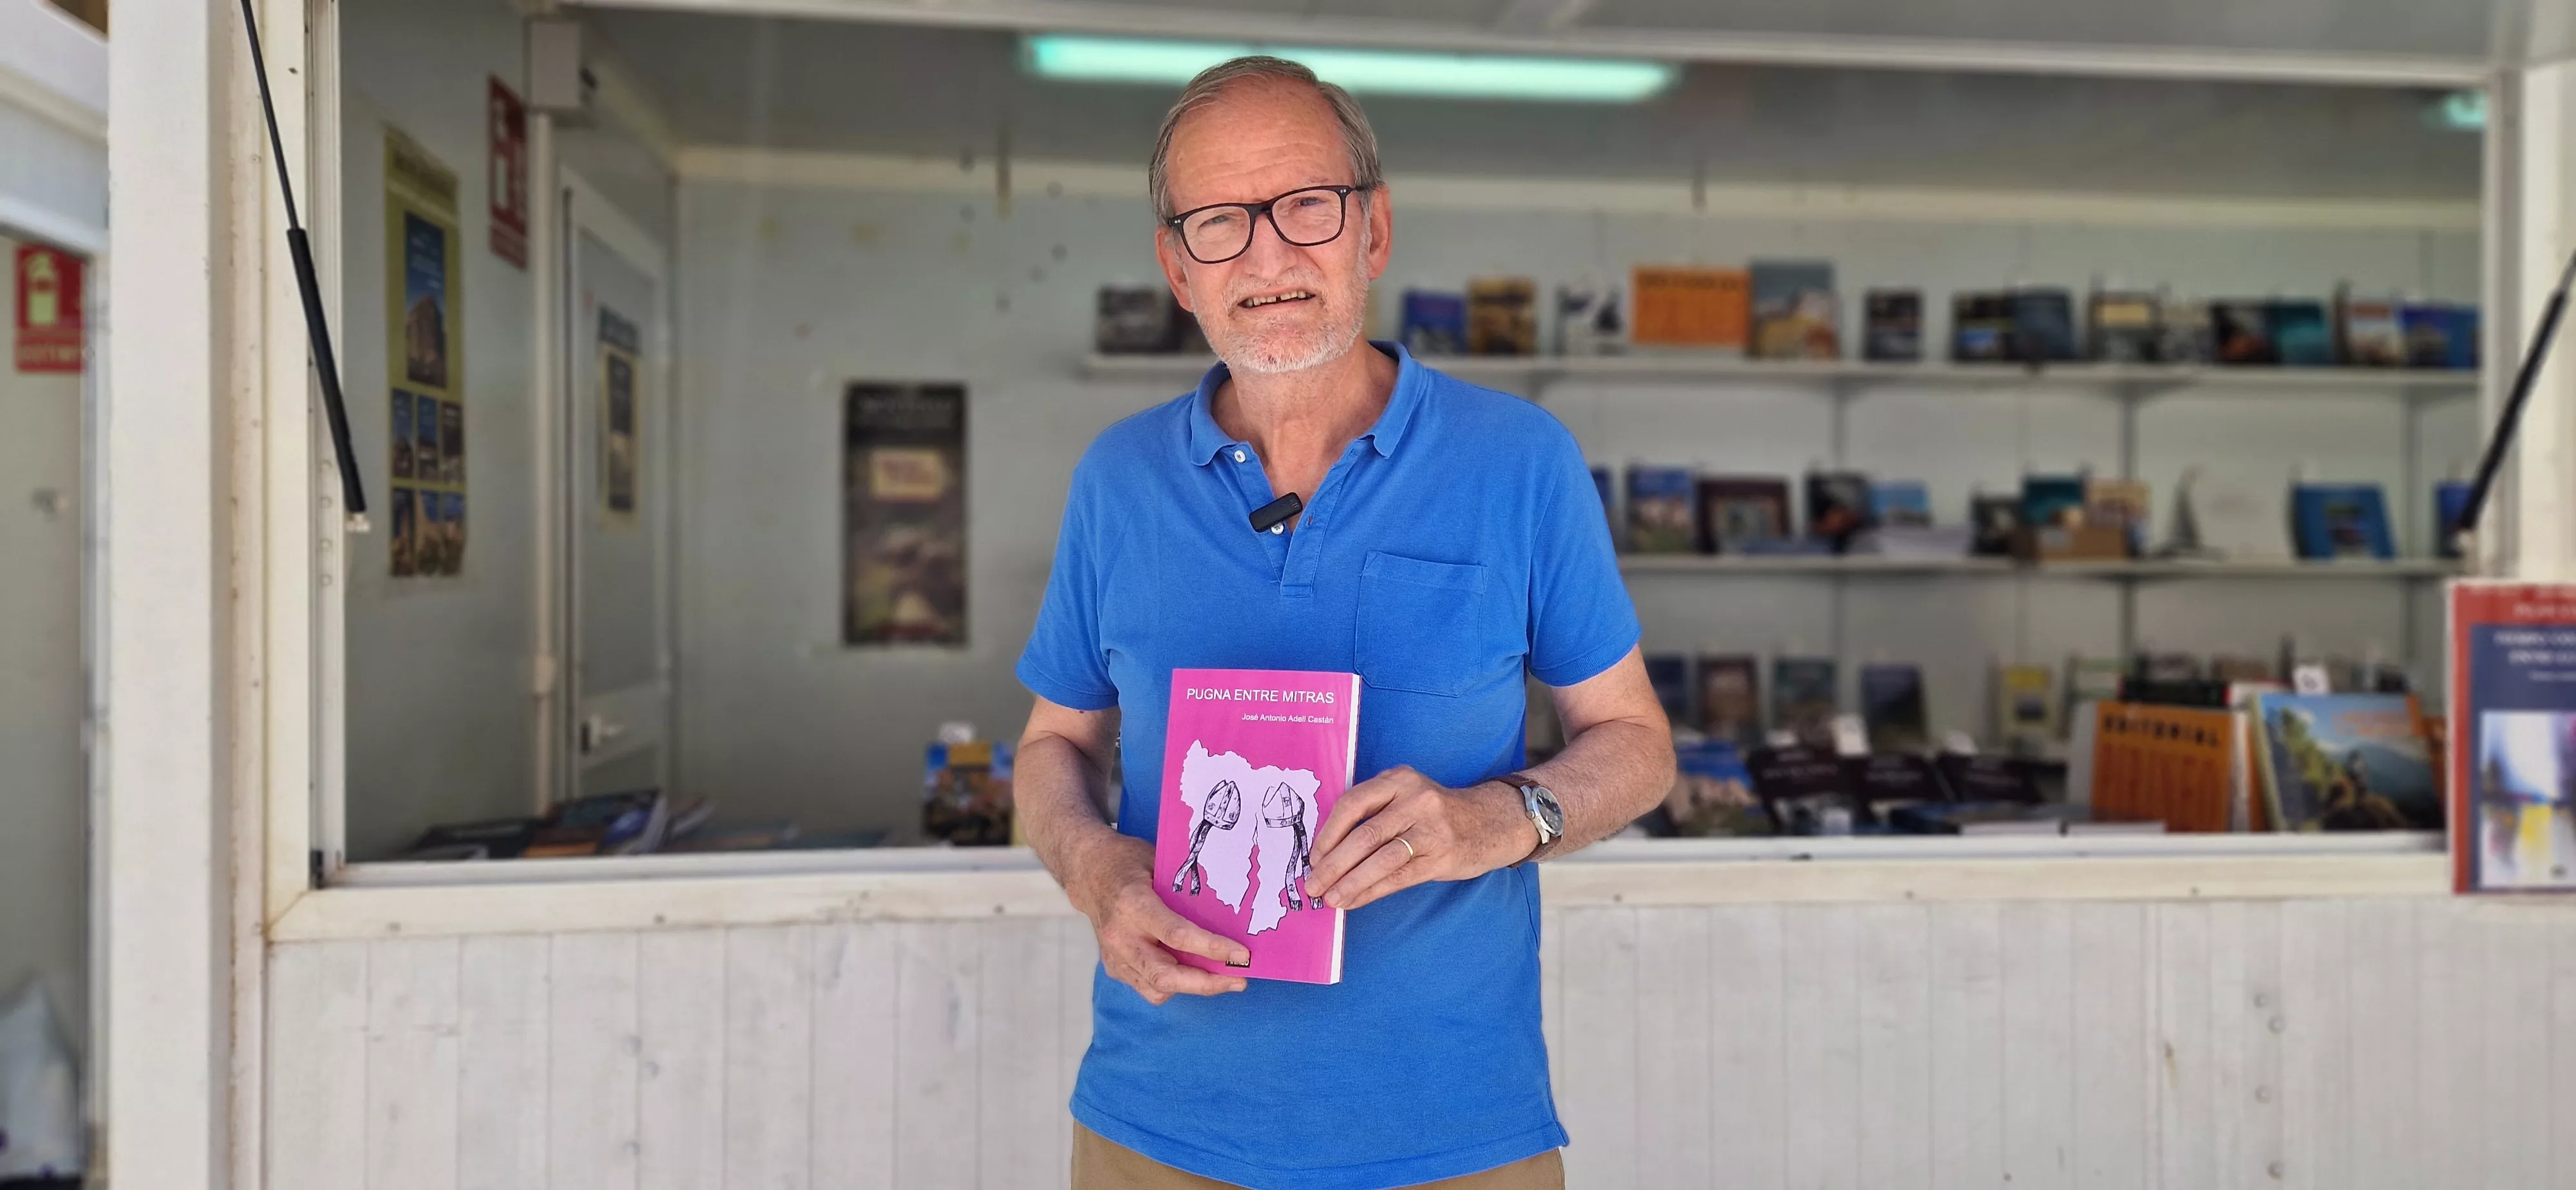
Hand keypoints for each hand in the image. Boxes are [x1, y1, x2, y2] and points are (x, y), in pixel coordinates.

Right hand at [1072, 834, 1249, 1005]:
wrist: (1088, 873)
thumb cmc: (1127, 862)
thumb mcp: (1158, 861)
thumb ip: (1185, 888)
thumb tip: (1228, 910)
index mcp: (1133, 904)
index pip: (1177, 935)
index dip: (1212, 949)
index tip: (1241, 954)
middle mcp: (1121, 936)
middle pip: (1166, 974)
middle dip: (1207, 983)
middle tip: (1239, 980)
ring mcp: (1114, 956)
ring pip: (1158, 988)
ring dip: (1195, 987)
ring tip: (1224, 978)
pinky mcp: (1114, 967)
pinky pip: (1149, 987)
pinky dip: (1175, 984)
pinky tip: (1194, 972)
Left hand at [1307, 767, 1536, 911]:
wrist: (1491, 821)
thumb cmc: (1437, 813)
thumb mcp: (1407, 796)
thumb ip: (1374, 812)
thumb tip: (1327, 851)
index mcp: (1399, 780)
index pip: (1353, 804)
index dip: (1328, 833)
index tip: (1313, 857)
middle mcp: (1415, 800)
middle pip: (1364, 835)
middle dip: (1333, 864)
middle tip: (1312, 884)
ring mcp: (1431, 829)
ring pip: (1380, 859)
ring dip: (1350, 882)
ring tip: (1330, 899)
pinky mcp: (1442, 857)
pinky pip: (1398, 877)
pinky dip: (1371, 891)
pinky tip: (1354, 901)